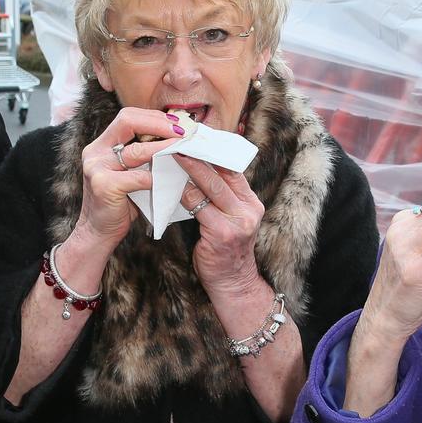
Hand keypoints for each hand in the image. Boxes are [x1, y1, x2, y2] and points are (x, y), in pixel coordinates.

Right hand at [72, 108, 183, 248]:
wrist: (98, 231)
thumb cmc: (119, 202)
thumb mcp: (128, 172)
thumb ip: (142, 155)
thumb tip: (176, 140)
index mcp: (102, 144)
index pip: (127, 116)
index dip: (153, 116)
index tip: (177, 122)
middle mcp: (95, 151)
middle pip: (127, 121)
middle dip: (158, 123)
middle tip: (182, 131)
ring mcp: (97, 167)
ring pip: (135, 150)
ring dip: (163, 148)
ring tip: (182, 148)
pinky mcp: (103, 186)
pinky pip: (137, 177)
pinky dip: (155, 178)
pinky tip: (167, 179)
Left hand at [175, 155, 263, 296]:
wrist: (233, 283)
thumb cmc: (225, 250)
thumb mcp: (231, 220)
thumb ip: (221, 198)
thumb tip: (197, 171)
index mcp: (251, 202)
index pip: (233, 169)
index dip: (214, 153)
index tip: (196, 139)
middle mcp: (248, 209)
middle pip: (222, 174)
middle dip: (199, 156)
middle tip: (179, 142)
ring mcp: (237, 221)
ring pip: (210, 187)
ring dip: (188, 171)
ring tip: (170, 158)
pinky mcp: (222, 233)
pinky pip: (198, 206)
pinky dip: (183, 194)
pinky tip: (170, 186)